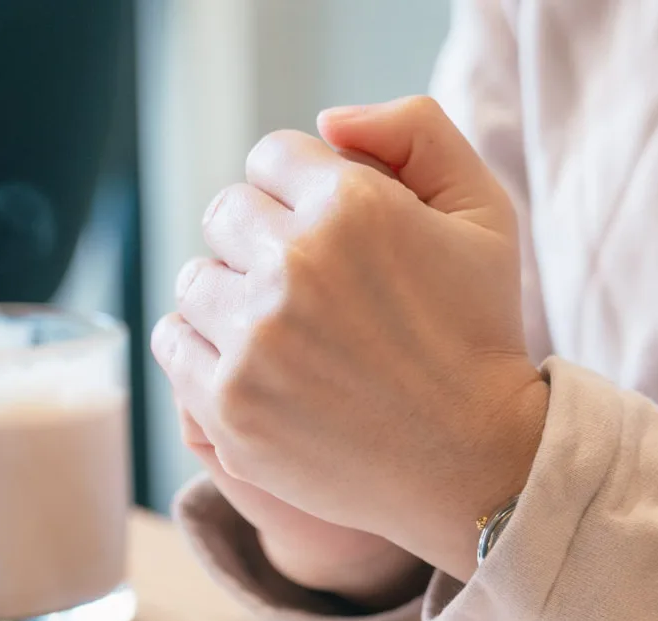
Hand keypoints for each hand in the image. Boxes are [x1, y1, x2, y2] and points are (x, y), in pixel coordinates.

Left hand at [152, 95, 547, 581]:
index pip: (271, 157)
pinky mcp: (229, 406)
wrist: (475, 462)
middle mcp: (294, 266)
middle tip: (310, 289)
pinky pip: (174, 342)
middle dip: (263, 240)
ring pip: (196, 280)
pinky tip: (253, 363)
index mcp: (351, 206)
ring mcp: (254, 341)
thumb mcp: (484, 211)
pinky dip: (203, 347)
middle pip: (226, 214)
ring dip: (231, 296)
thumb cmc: (480, 333)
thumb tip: (326, 121)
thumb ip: (414, 132)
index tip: (331, 236)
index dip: (302, 191)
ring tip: (285, 331)